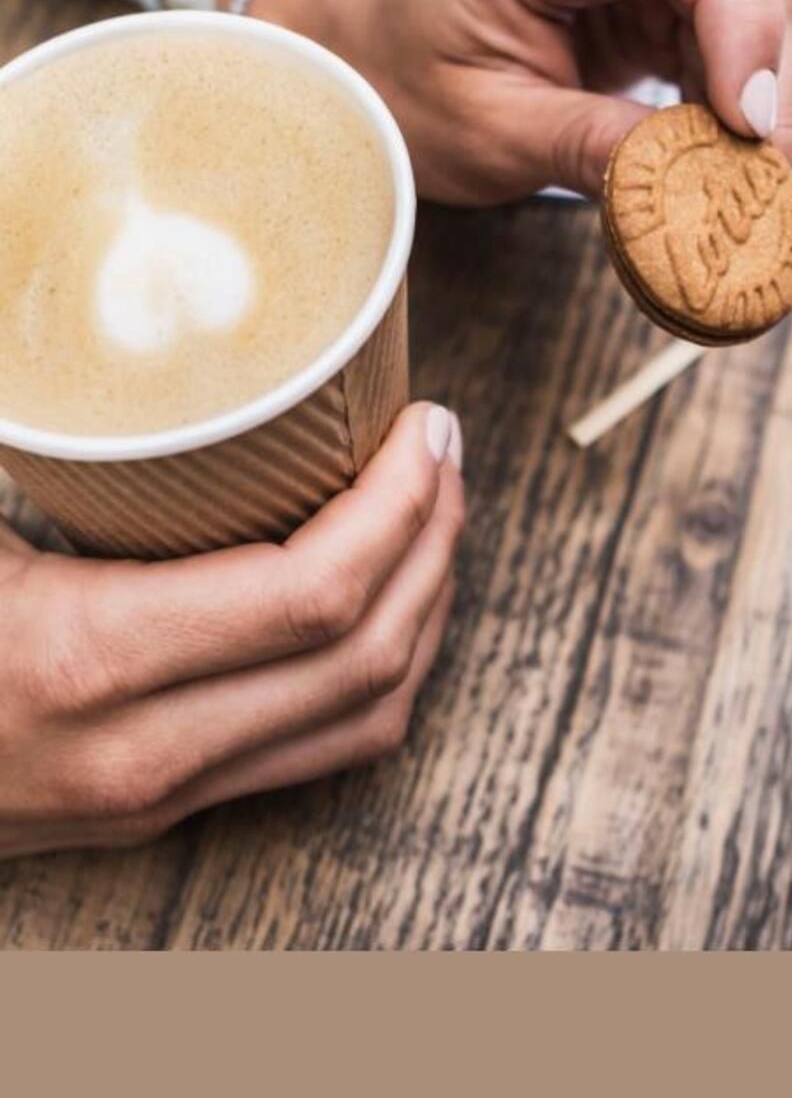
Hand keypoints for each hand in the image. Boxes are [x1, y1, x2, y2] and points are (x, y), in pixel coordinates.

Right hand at [0, 402, 463, 860]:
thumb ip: (25, 413)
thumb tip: (39, 288)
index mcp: (86, 660)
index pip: (314, 596)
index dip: (399, 505)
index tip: (424, 425)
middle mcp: (144, 750)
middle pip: (370, 655)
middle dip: (434, 540)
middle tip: (443, 449)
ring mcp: (162, 796)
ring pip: (368, 715)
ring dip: (428, 607)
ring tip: (435, 511)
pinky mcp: (165, 809)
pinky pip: (327, 751)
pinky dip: (385, 670)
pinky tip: (389, 597)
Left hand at [220, 0, 791, 203]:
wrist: (377, 53)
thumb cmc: (409, 71)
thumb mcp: (490, 129)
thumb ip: (591, 148)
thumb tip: (693, 186)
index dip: (736, 8)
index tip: (745, 114)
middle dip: (763, 68)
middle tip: (755, 174)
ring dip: (759, 92)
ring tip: (728, 175)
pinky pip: (736, 33)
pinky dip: (739, 98)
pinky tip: (715, 150)